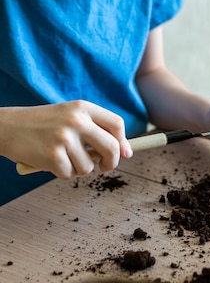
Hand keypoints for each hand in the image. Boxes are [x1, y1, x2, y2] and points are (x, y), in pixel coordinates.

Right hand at [0, 101, 132, 177]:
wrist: (8, 127)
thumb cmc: (41, 124)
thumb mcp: (68, 115)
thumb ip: (93, 128)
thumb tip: (122, 151)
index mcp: (82, 107)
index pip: (116, 124)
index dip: (123, 142)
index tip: (124, 153)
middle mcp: (76, 120)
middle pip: (111, 147)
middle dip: (111, 162)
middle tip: (105, 167)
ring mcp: (64, 138)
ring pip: (89, 167)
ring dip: (78, 168)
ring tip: (63, 157)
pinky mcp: (53, 156)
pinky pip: (69, 174)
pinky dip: (61, 173)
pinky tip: (49, 161)